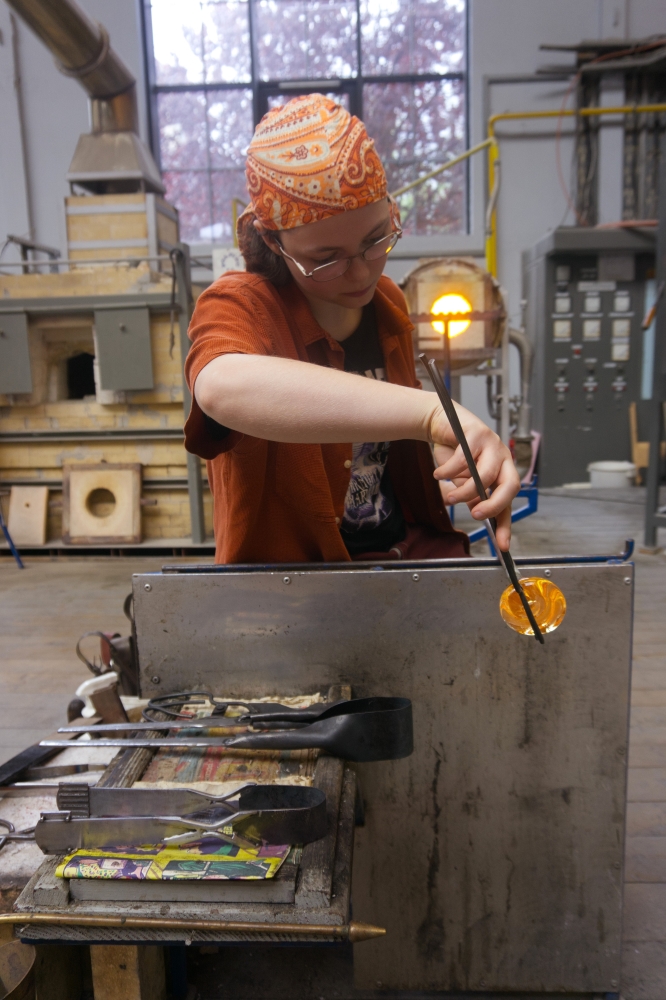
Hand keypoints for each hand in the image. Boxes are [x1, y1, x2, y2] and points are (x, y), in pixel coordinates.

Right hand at [429, 405, 519, 550]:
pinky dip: (448, 471)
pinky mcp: (476, 433)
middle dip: (494, 504)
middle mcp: (502, 457)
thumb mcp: (464, 479)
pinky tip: (439, 474)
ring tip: (450, 496)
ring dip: (464, 490)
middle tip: (476, 514)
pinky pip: (463, 459)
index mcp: (503, 470)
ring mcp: (492, 444)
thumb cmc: (455, 452)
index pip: (509, 500)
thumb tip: (479, 512)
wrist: (441, 424)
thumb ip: (473, 495)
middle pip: (509, 485)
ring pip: (484, 474)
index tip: (502, 545)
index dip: (506, 524)